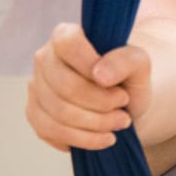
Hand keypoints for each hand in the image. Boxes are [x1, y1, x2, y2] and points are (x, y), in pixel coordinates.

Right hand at [25, 23, 151, 150]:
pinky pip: (52, 132)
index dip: (91, 66)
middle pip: (65, 86)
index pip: (68, 45)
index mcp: (65, 35)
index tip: (116, 85)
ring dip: (97, 124)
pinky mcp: (36, 115)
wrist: (123, 104)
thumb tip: (100, 74)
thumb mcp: (139, 64)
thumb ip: (125, 60)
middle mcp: (44, 58)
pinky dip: (85, 140)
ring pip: (59, 112)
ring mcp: (37, 87)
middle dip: (101, 103)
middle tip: (124, 107)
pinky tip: (105, 137)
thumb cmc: (128, 78)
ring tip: (121, 121)